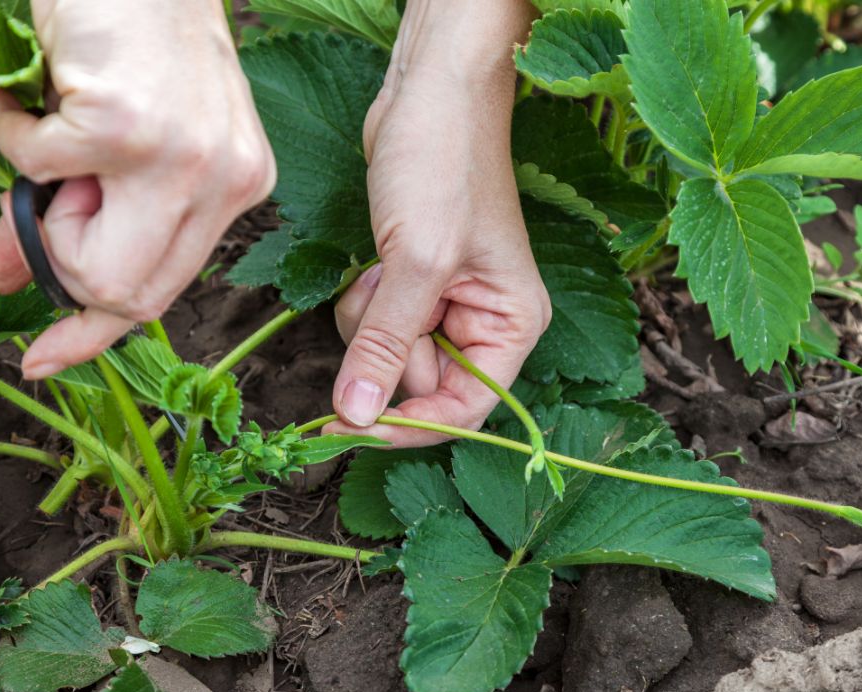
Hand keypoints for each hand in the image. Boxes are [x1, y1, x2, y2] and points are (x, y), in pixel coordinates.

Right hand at [0, 0, 274, 378]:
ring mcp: (182, 159)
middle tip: (45, 203)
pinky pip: (37, 169)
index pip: (167, 290)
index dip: (99, 334)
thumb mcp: (119, 141)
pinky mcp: (128, 129)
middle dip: (65, 268)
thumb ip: (81, 217)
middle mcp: (224, 181)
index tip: (46, 360)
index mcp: (235, 187)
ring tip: (54, 137)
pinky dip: (10, 129)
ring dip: (42, 206)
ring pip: (88, 258)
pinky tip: (26, 90)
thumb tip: (5, 283)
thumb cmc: (130, 35)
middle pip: (130, 294)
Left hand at [327, 1, 547, 445]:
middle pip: (419, 385)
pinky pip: (375, 324)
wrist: (428, 92)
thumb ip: (385, 346)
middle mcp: (483, 323)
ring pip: (388, 355)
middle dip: (385, 349)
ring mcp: (446, 304)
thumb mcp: (416, 263)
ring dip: (367, 322)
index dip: (408, 426)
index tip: (350, 429)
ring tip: (377, 267)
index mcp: (511, 326)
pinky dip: (362, 301)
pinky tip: (371, 259)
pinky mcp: (412, 283)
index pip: (464, 410)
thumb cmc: (443, 165)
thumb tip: (355, 419)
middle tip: (379, 295)